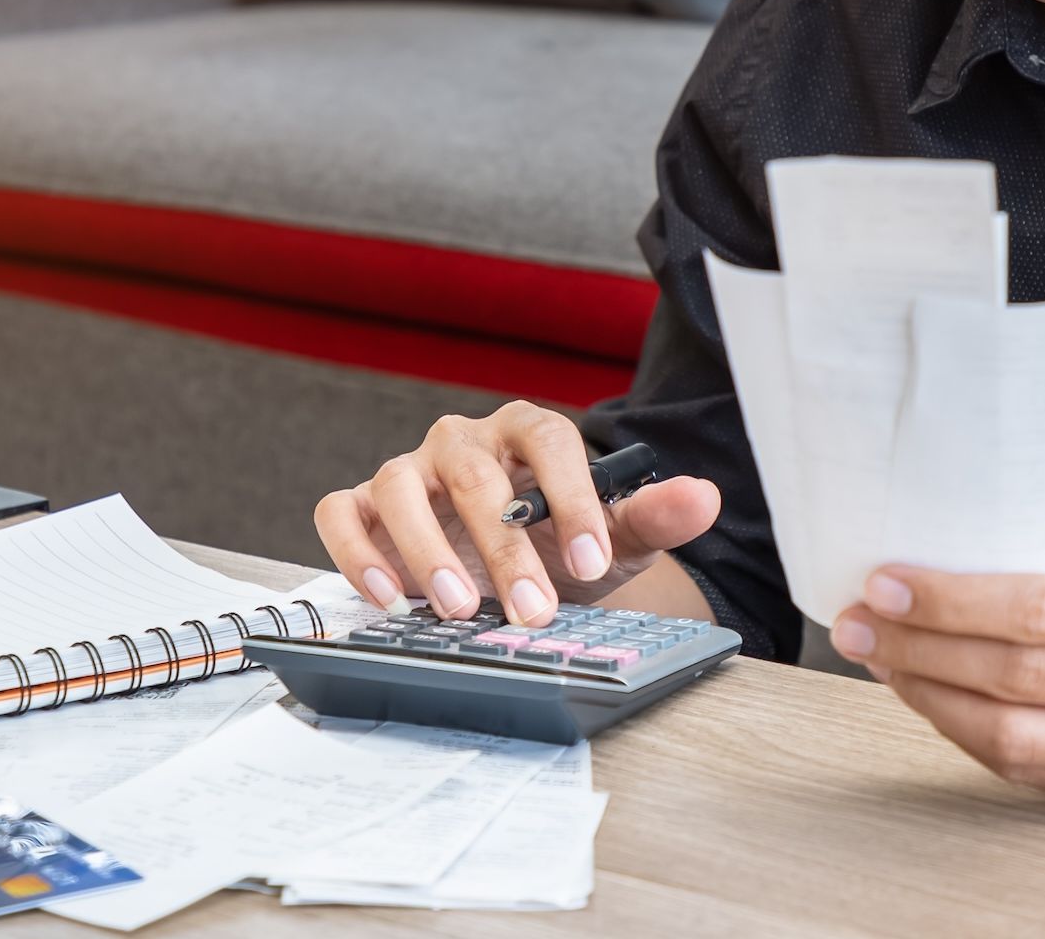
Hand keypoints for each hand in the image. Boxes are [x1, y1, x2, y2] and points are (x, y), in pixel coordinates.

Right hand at [313, 402, 720, 627]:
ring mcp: (410, 470)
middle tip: (531, 611)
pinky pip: (341, 512)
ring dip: (426, 547)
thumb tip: (703, 497)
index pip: (549, 441)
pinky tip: (388, 598)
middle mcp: (463, 441)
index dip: (571, 497)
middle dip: (505, 548)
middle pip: (476, 475)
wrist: (514, 569)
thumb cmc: (560, 544)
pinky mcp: (365, 506)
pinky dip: (356, 550)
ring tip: (456, 608)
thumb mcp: (614, 538)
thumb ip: (654, 516)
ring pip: (400, 485)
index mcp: (528, 432)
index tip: (593, 560)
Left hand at [830, 546, 1044, 806]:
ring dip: (930, 697)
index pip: (1037, 611)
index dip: (951, 601)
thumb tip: (953, 560)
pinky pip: (1030, 769)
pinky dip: (968, 733)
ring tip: (885, 658)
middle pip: (1014, 676)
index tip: (890, 583)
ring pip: (1013, 737)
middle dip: (920, 647)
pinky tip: (935, 697)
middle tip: (863, 621)